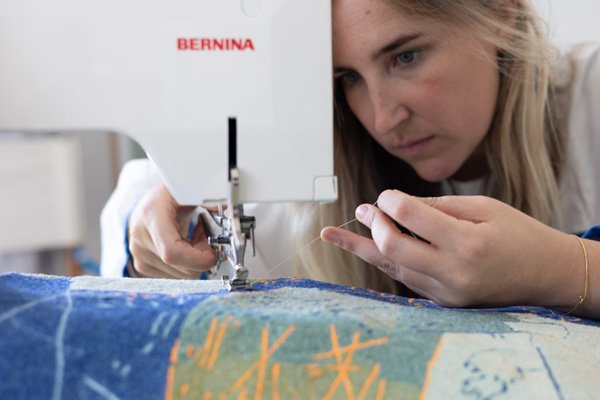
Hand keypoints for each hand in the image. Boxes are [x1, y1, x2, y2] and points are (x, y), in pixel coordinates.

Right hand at [127, 183, 216, 278]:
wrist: (150, 202)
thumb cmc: (169, 195)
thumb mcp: (189, 189)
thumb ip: (206, 198)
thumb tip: (223, 206)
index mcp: (151, 216)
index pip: (171, 251)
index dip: (197, 259)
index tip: (213, 254)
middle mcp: (141, 237)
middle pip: (181, 266)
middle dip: (202, 255)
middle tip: (206, 235)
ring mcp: (139, 254)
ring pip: (182, 274)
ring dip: (195, 259)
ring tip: (193, 237)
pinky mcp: (142, 265)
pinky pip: (175, 275)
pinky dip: (186, 264)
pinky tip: (184, 245)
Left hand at [321, 190, 581, 308]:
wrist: (544, 275)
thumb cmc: (518, 233)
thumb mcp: (484, 207)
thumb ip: (437, 207)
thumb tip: (395, 205)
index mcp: (467, 243)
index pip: (411, 218)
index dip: (390, 201)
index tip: (386, 194)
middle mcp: (454, 272)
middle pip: (393, 248)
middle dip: (372, 224)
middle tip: (363, 208)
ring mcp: (447, 292)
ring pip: (391, 267)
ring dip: (361, 248)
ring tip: (331, 235)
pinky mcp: (443, 302)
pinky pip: (406, 278)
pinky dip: (386, 259)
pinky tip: (366, 247)